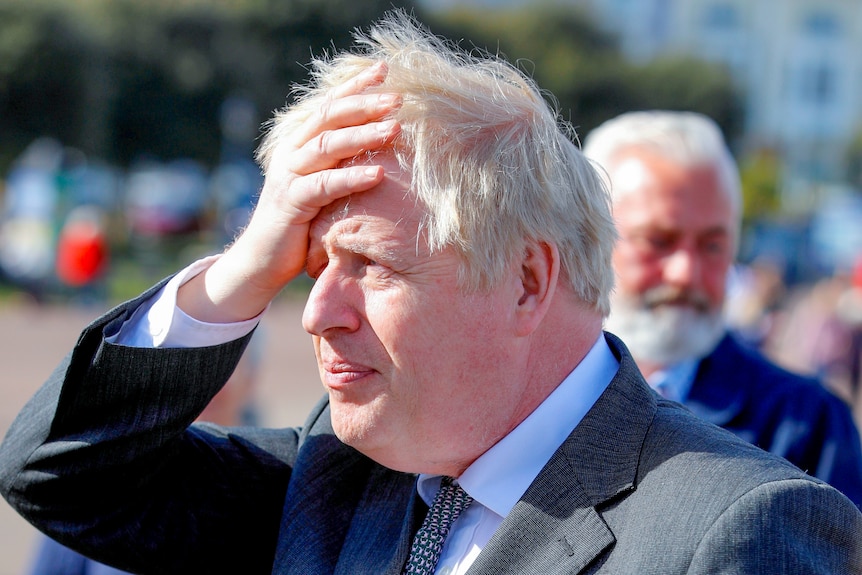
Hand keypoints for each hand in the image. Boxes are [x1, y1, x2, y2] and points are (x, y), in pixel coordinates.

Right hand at [179, 62, 401, 321]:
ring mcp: (289, 176)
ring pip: (326, 146)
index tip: (385, 69)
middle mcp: (292, 153)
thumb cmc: (300, 226)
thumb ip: (340, 166)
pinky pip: (323, 186)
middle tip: (398, 97)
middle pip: (329, 118)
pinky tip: (378, 174)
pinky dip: (351, 178)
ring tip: (395, 129)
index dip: (355, 86)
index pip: (330, 106)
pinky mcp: (291, 204)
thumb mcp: (322, 189)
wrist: (261, 262)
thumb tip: (380, 148)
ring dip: (363, 135)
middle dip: (364, 104)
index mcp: (299, 144)